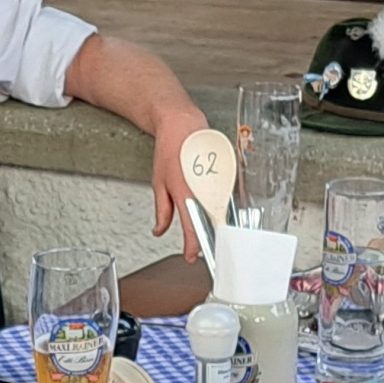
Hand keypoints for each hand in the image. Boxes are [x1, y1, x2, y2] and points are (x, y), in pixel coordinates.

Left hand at [153, 108, 211, 261]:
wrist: (184, 126)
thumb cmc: (171, 150)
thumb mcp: (159, 183)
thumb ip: (162, 210)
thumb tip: (159, 230)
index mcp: (185, 193)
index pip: (191, 227)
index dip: (192, 246)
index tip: (190, 257)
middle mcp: (203, 189)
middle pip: (209, 223)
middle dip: (205, 239)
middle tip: (201, 250)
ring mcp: (216, 182)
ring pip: (219, 212)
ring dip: (215, 225)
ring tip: (211, 233)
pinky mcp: (225, 176)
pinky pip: (224, 198)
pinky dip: (219, 208)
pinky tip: (216, 211)